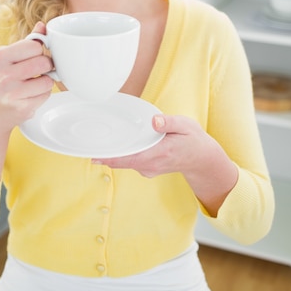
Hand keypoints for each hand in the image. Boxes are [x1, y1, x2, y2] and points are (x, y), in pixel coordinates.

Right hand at [0, 21, 54, 132]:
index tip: (34, 58)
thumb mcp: (5, 60)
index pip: (34, 46)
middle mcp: (3, 75)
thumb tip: (43, 26)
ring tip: (31, 85)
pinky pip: (46, 95)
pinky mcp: (22, 108)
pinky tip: (29, 97)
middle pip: (44, 62)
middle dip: (45, 66)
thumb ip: (25, 43)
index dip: (38, 52)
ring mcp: (12, 93)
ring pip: (48, 80)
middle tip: (36, 72)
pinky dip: (42, 95)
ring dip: (44, 82)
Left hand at [92, 114, 237, 215]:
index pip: (129, 157)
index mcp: (158, 153)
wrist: (203, 160)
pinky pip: (130, 161)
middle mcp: (150, 164)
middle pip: (122, 161)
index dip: (111, 157)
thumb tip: (154, 121)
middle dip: (105, 155)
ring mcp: (148, 168)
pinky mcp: (147, 168)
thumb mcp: (186, 127)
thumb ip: (169, 123)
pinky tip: (115, 145)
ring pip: (125, 162)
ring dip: (112, 154)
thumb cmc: (193, 141)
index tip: (94, 156)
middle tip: (87, 147)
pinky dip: (121, 155)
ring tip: (97, 143)